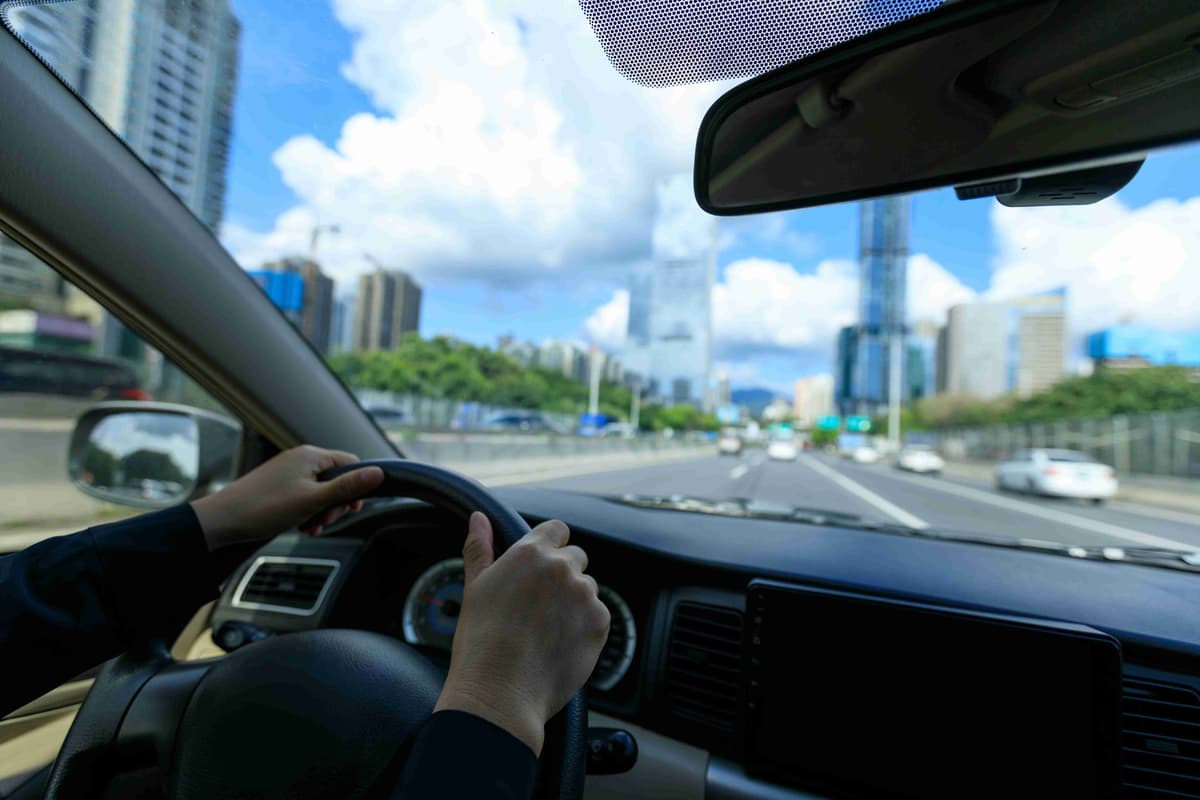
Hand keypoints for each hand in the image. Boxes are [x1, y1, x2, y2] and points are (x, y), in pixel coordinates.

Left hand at [191, 445, 383, 549]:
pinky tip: (300, 526)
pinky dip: (307, 512)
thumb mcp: (313, 500)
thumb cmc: (264, 508)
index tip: (350, 508)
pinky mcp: (279, 486)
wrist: (222, 521)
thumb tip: (378, 473)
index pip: (351, 463)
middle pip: (336, 479)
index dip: (356, 487)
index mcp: (311, 455)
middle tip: (324, 520)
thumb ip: (347, 487)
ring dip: (321, 511)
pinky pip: (304, 496)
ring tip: (309, 526)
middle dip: (335, 503)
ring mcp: (288, 472)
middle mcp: (300, 459)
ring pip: (320, 491)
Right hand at [434, 513, 609, 756]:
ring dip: (574, 602)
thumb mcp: (474, 588)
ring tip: (546, 630)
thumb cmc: (481, 643)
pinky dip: (584, 627)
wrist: (500, 693)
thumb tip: (478, 518)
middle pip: (576, 558)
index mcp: (530, 553)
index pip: (557, 530)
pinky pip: (598, 615)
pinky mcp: (600, 622)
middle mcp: (562, 567)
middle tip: (539, 606)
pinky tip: (559, 644)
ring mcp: (584, 594)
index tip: (540, 569)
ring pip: (587, 588)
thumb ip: (480, 548)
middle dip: (562, 576)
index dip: (550, 547)